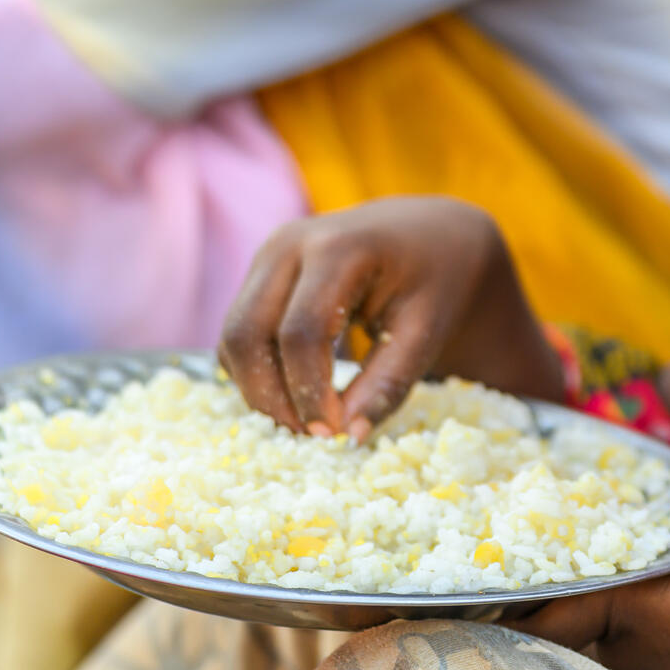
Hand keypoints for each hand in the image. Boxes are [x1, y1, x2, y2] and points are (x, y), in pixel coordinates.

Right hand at [219, 197, 562, 440]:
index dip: (308, 391)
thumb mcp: (426, 330)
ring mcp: (270, 254)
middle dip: (270, 396)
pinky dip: (256, 371)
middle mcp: (291, 243)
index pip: (300, 332)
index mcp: (339, 247)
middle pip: (247, 333)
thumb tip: (350, 436)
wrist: (430, 233)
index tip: (332, 435)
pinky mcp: (262, 272)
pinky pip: (240, 331)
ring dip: (258, 388)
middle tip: (308, 437)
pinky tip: (295, 395)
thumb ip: (388, 383)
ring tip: (304, 421)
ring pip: (234, 336)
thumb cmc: (435, 280)